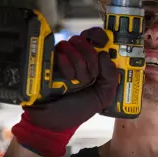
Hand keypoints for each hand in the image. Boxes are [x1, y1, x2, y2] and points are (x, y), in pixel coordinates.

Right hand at [12, 28, 117, 156]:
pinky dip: (66, 66)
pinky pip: (60, 51)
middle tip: (90, 76)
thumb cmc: (76, 109)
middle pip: (85, 39)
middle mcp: (76, 55)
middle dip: (91, 58)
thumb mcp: (102, 97)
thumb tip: (106, 55)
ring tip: (76, 81)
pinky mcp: (47, 59)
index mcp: (91, 61)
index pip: (95, 37)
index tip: (103, 42)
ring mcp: (60, 56)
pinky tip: (66, 79)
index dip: (99, 35)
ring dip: (79, 65)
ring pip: (73, 43)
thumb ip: (111, 77)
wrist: (51, 121)